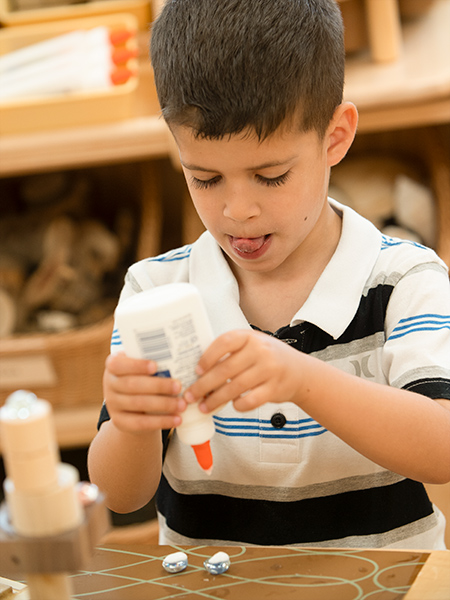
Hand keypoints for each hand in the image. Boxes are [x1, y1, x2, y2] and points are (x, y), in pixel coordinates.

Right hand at [103, 352, 185, 432]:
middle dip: (158, 386)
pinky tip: (177, 420)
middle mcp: (109, 384)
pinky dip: (161, 421)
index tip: (156, 366)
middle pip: (132, 385)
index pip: (118, 364)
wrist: (134, 406)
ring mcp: (112, 404)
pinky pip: (141, 423)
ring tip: (182, 404)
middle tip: (179, 386)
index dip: (136, 365)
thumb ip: (155, 361)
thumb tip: (179, 356)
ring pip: (138, 404)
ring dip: (163, 405)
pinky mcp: (119, 422)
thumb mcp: (144, 367)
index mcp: (113, 364)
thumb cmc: (144, 377)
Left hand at [184, 329, 302, 412]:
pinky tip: (232, 405)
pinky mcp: (274, 388)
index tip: (196, 370)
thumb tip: (198, 370)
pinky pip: (250, 400)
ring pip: (235, 387)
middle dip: (204, 385)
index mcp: (250, 337)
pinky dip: (238, 405)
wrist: (299, 372)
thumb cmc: (269, 358)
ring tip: (204, 406)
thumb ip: (230, 352)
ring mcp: (269, 369)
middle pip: (225, 369)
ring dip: (216, 399)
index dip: (207, 357)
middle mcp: (260, 351)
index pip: (224, 342)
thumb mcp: (252, 345)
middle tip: (191, 395)